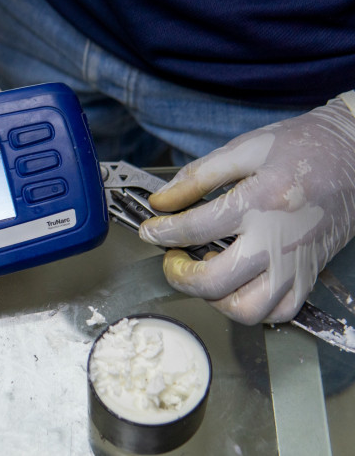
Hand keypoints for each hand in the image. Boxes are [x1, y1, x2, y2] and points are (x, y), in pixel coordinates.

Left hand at [139, 96, 354, 323]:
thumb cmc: (302, 148)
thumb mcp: (244, 149)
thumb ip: (198, 176)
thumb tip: (162, 201)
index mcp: (259, 201)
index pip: (194, 229)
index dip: (161, 232)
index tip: (150, 230)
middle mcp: (279, 239)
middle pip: (214, 281)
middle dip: (179, 275)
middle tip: (172, 259)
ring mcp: (296, 263)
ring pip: (246, 309)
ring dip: (214, 298)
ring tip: (205, 273)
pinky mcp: (309, 275)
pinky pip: (277, 312)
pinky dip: (249, 306)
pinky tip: (235, 283)